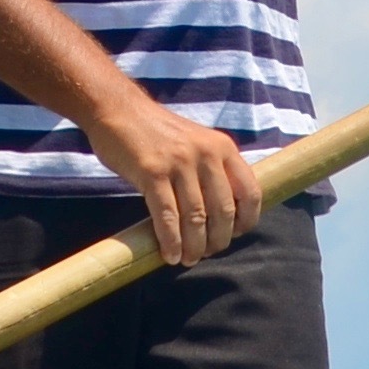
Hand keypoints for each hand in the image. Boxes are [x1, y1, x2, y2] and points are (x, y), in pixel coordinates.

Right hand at [90, 97, 261, 267]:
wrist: (118, 109)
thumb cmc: (156, 132)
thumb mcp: (196, 142)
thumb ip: (212, 168)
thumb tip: (222, 213)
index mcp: (222, 147)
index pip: (250, 192)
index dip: (245, 221)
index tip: (234, 236)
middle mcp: (206, 154)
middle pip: (223, 211)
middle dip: (218, 240)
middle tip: (206, 253)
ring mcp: (179, 163)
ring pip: (196, 217)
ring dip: (194, 246)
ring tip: (188, 259)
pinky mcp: (152, 173)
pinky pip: (167, 216)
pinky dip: (171, 240)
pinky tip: (170, 254)